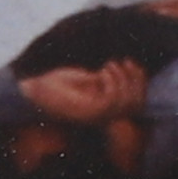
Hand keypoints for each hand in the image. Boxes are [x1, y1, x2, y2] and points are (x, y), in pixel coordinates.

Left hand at [19, 59, 148, 126]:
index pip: (136, 104)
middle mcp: (103, 117)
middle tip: (125, 61)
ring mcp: (96, 117)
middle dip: (136, 81)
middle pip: (135, 104)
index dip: (141, 84)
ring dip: (124, 80)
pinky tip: (104, 70)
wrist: (36, 90)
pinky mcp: (87, 113)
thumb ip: (103, 80)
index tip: (134, 64)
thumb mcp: (85, 79)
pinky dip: (112, 82)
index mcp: (104, 110)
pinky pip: (111, 100)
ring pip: (126, 102)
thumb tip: (124, 72)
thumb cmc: (57, 84)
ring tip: (110, 64)